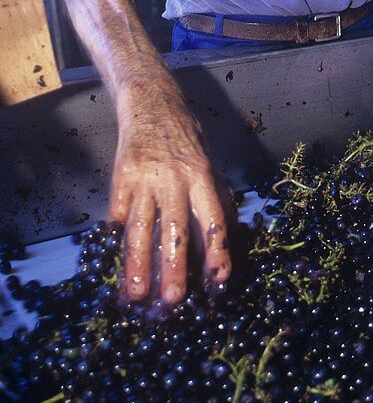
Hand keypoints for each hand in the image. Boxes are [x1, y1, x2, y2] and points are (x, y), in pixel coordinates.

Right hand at [111, 96, 231, 302]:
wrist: (151, 103)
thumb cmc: (186, 137)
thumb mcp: (209, 161)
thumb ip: (214, 196)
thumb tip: (224, 237)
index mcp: (202, 175)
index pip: (212, 218)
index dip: (216, 250)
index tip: (217, 279)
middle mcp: (174, 179)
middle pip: (174, 229)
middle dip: (173, 268)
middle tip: (173, 300)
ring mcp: (144, 179)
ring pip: (140, 229)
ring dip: (138, 265)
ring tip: (136, 294)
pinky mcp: (120, 178)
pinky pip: (119, 215)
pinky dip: (120, 240)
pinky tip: (118, 264)